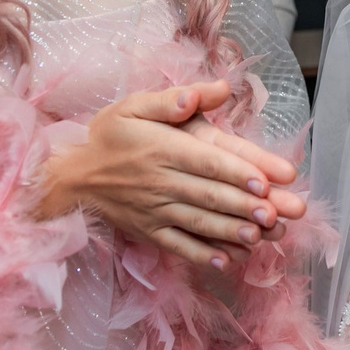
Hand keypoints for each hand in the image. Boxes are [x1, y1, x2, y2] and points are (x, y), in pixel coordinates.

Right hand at [37, 80, 304, 270]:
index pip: (205, 161)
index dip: (236, 171)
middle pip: (209, 195)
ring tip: (261, 237)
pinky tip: (227, 262)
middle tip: (278, 213)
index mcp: (162, 148)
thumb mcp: (133, 106)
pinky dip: (201, 255)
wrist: (70, 176)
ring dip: (230, 231)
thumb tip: (218, 88)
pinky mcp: (149, 232)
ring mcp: (154, 211)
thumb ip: (173, 99)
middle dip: (245, 205)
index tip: (264, 181)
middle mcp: (160, 182)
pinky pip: (177, 246)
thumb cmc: (110, 136)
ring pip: (198, 223)